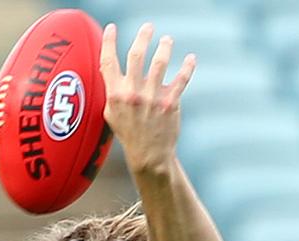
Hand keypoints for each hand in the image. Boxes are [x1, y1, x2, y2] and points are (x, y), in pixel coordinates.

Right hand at [99, 22, 195, 172]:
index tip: (111, 28)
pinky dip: (187, 67)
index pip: (108, 61)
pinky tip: (191, 58)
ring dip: (164, 47)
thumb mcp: (111, 114)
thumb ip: (110, 92)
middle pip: (136, 55)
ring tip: (167, 40)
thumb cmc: (130, 134)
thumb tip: (107, 71)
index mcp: (115, 95)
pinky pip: (181, 80)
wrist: (149, 156)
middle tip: (148, 27)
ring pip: (159, 63)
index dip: (108, 41)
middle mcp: (133, 93)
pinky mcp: (170, 103)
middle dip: (143, 36)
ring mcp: (152, 98)